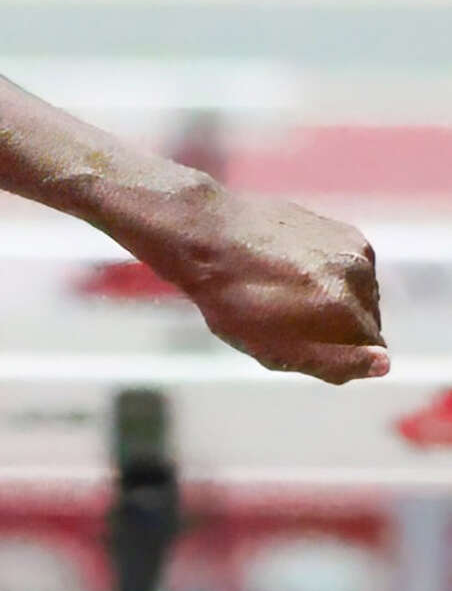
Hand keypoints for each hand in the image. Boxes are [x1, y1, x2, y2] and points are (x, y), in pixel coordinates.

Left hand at [156, 190, 386, 383]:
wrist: (207, 234)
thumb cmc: (233, 300)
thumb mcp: (276, 349)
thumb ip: (335, 362)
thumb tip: (383, 363)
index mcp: (350, 311)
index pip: (371, 349)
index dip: (334, 351)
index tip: (297, 338)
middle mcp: (361, 276)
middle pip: (366, 318)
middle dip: (335, 324)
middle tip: (285, 315)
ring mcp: (353, 247)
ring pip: (355, 290)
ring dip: (330, 294)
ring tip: (282, 289)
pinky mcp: (339, 227)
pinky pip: (343, 264)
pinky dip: (323, 269)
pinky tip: (287, 267)